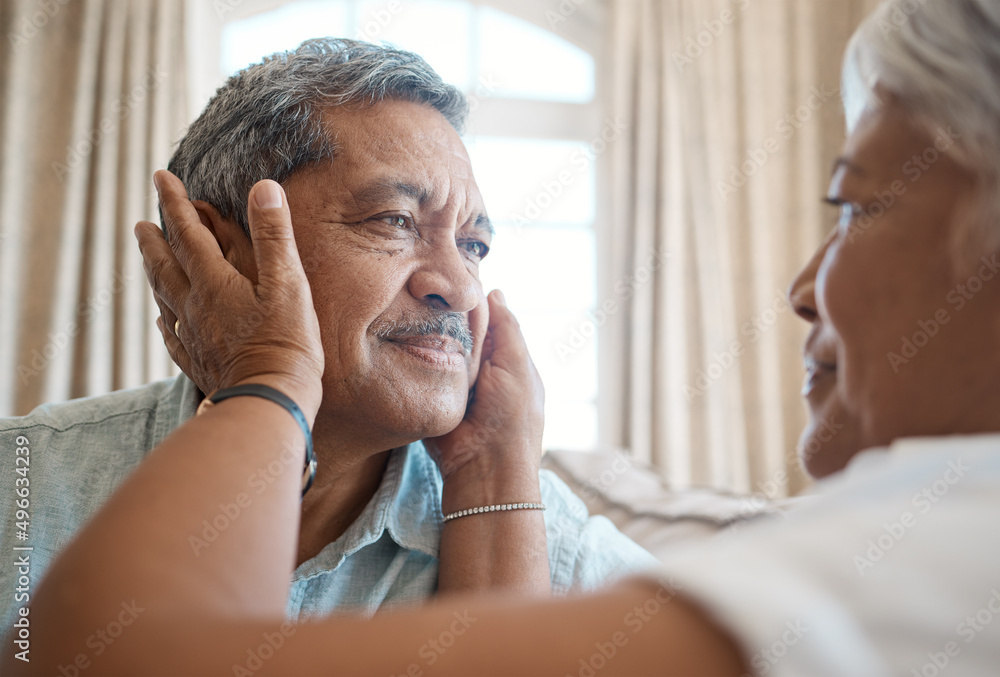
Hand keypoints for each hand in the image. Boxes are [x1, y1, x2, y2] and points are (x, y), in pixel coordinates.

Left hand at [135, 170, 323, 418]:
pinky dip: (165, 320)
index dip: (176, 203)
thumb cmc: (285, 343)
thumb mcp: (288, 284)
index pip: (189, 232)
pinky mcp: (199, 362)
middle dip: (154, 239)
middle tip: (141, 223)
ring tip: (147, 261)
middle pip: (166, 265)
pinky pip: (173, 336)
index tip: (162, 177)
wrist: (268, 401)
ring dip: (154, 274)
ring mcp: (194, 336)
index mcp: (215, 282)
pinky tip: (163, 320)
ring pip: (164, 297)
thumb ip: (274, 236)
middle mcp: (196, 305)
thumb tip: (264, 188)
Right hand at [425, 290, 544, 506]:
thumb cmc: (511, 419)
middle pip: (460, 330)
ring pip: (438, 346)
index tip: (452, 283)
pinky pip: (421, 368)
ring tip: (416, 320)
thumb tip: (495, 292)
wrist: (482, 469)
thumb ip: (507, 328)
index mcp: (507, 360)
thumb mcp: (517, 366)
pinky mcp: (432, 395)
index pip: (488, 320)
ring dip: (432, 338)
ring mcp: (454, 382)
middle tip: (430, 300)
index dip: (472, 304)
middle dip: (449, 320)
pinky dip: (418, 358)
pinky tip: (407, 342)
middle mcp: (481, 369)